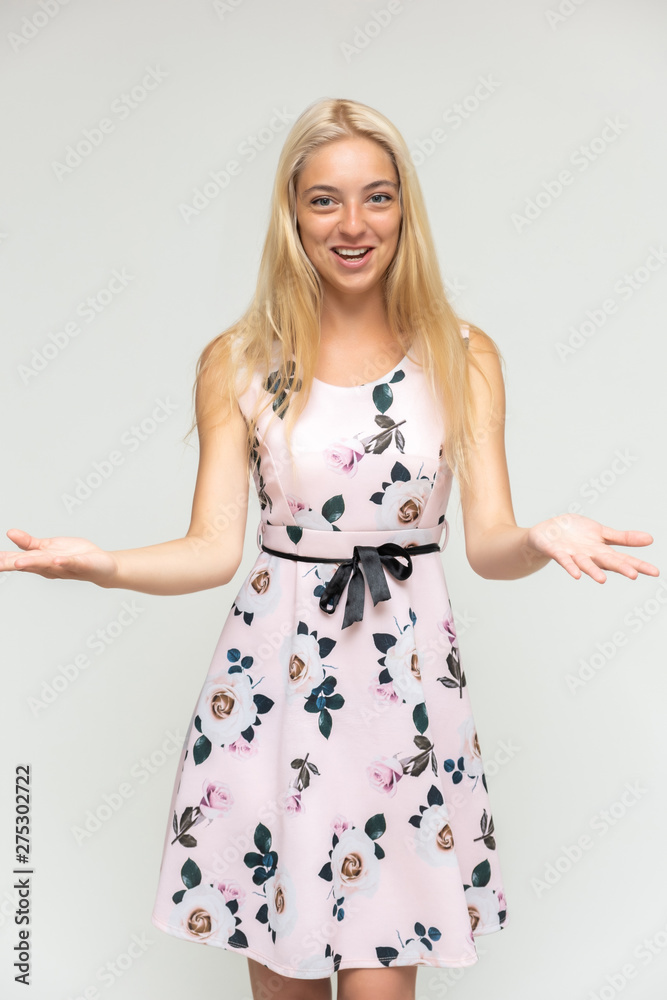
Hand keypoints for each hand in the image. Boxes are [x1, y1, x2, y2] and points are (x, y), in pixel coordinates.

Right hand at [1, 528, 117, 586]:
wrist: (100, 566)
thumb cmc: (72, 556)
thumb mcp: (46, 547)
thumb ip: (28, 542)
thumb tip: (9, 533)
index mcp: (39, 561)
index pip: (16, 560)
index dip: (1, 561)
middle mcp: (48, 566)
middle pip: (27, 564)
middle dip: (11, 564)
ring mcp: (64, 565)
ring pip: (46, 564)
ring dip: (33, 563)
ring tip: (19, 562)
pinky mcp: (80, 564)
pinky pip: (71, 562)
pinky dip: (64, 561)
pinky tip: (56, 560)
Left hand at [526, 513, 658, 583]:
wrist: (546, 534)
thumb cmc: (575, 533)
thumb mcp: (602, 532)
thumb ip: (623, 538)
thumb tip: (651, 539)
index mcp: (602, 550)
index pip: (624, 557)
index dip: (638, 564)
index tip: (655, 572)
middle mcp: (590, 555)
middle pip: (607, 562)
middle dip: (620, 568)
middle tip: (634, 575)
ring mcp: (574, 555)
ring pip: (586, 564)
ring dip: (593, 572)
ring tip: (602, 580)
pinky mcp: (558, 552)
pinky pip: (564, 560)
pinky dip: (570, 566)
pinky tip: (575, 574)